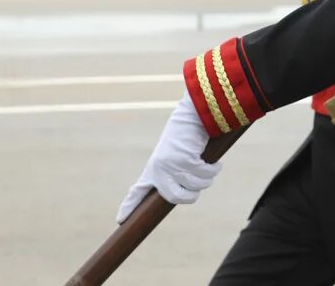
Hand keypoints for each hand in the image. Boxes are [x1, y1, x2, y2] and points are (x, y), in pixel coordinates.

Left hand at [116, 92, 222, 222]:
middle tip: (198, 185)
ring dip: (207, 177)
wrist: (192, 113)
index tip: (119, 220)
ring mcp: (172, 165)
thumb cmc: (186, 135)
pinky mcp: (186, 160)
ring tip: (208, 165)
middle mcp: (159, 169)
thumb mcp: (174, 156)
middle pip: (176, 198)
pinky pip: (205, 174)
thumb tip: (183, 192)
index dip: (129, 206)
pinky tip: (215, 162)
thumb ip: (173, 174)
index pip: (137, 191)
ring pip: (196, 186)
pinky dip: (213, 169)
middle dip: (191, 195)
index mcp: (153, 168)